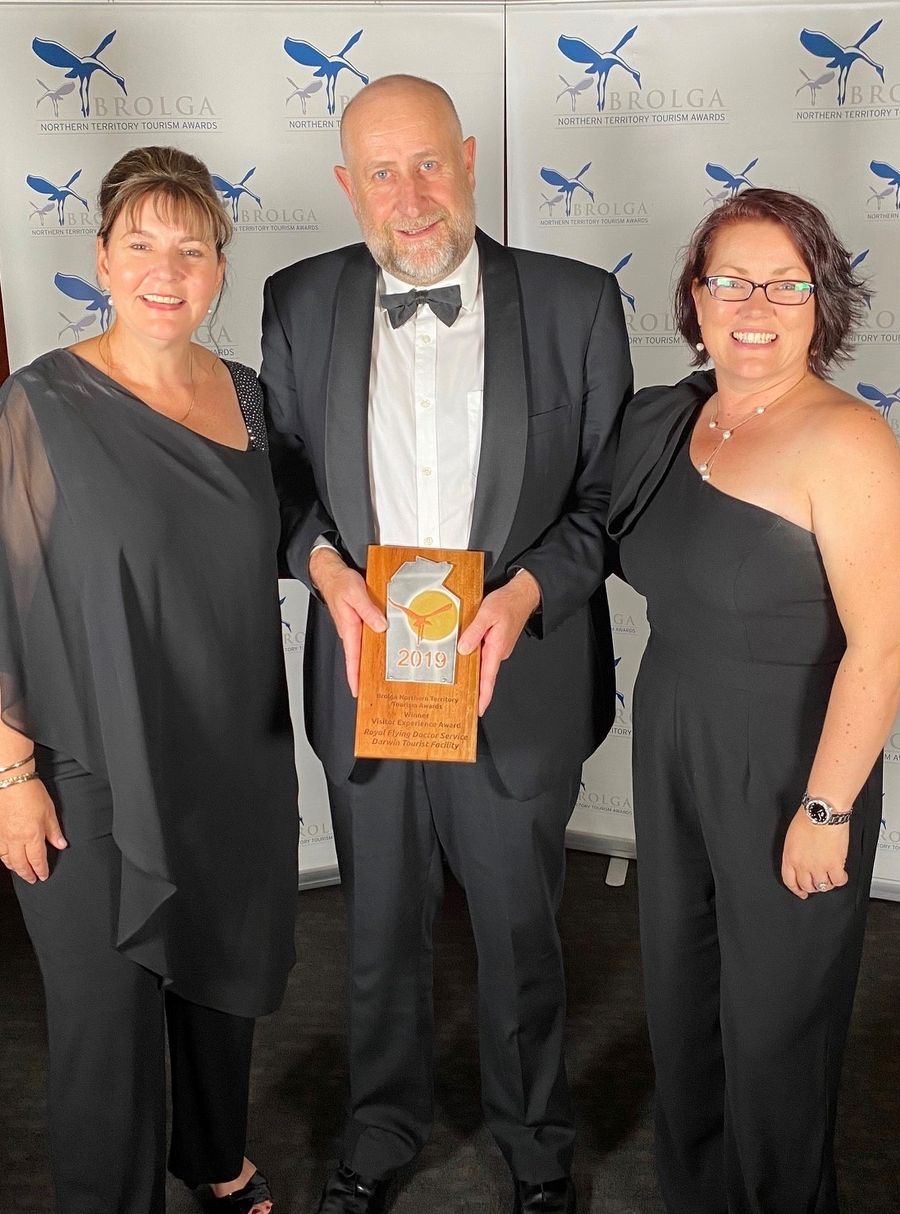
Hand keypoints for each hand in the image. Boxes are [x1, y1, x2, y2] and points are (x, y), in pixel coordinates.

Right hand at [0, 778, 66, 883]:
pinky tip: (6, 858)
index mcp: (32, 836)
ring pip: (7, 859)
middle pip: (21, 864)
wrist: (11, 782)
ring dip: (14, 868)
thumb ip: (54, 831)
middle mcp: (16, 839)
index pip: (37, 859)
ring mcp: (3, 836)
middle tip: (32, 879)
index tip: (43, 876)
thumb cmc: (31, 794)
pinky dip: (3, 858)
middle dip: (27, 874)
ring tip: (20, 871)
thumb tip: (61, 844)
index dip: (41, 870)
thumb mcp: (49, 812)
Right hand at [309, 547, 386, 697]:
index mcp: (349, 628)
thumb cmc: (340, 582)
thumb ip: (369, 611)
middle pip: (357, 658)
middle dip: (363, 675)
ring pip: (362, 649)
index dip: (354, 676)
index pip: (352, 658)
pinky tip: (381, 648)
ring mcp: (354, 627)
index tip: (357, 691)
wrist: (331, 573)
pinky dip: (372, 645)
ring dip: (369, 661)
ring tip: (380, 676)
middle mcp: (350, 630)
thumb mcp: (356, 593)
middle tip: (373, 690)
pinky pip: (366, 637)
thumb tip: (380, 626)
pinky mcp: (358, 621)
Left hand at [457, 571, 540, 715]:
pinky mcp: (496, 643)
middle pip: (483, 674)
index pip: (489, 678)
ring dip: (471, 670)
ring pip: (482, 663)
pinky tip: (464, 656)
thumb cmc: (507, 603)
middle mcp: (499, 652)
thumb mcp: (486, 614)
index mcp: (496, 648)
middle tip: (459, 698)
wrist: (522, 595)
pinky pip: (483, 654)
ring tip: (456, 678)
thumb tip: (463, 649)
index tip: (478, 710)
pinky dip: (474, 658)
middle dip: (473, 687)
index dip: (483, 696)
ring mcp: (498, 648)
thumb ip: (474, 632)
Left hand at [781, 806, 849, 899]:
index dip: (796, 889)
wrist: (822, 812)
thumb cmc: (808, 818)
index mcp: (790, 857)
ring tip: (830, 876)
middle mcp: (803, 865)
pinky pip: (838, 881)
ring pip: (822, 886)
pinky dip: (841, 879)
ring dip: (827, 883)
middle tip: (818, 882)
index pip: (789, 881)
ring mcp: (818, 867)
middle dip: (812, 887)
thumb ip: (795, 851)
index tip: (801, 892)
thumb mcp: (792, 837)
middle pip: (807, 885)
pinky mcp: (834, 865)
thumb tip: (801, 860)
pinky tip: (841, 874)